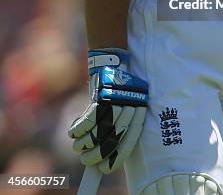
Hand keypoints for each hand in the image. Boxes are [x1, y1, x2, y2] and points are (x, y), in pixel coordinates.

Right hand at [68, 48, 147, 173]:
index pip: (128, 144)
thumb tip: (103, 155)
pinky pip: (87, 122)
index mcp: (137, 114)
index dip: (115, 159)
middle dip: (94, 155)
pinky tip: (73, 132)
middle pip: (109, 142)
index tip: (103, 169)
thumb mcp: (124, 107)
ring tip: (79, 146)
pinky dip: (78, 130)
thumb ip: (118, 128)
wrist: (113, 64)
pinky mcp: (101, 98)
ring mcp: (115, 104)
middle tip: (86, 160)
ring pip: (96, 134)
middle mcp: (128, 110)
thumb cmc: (117, 90)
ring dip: (83, 144)